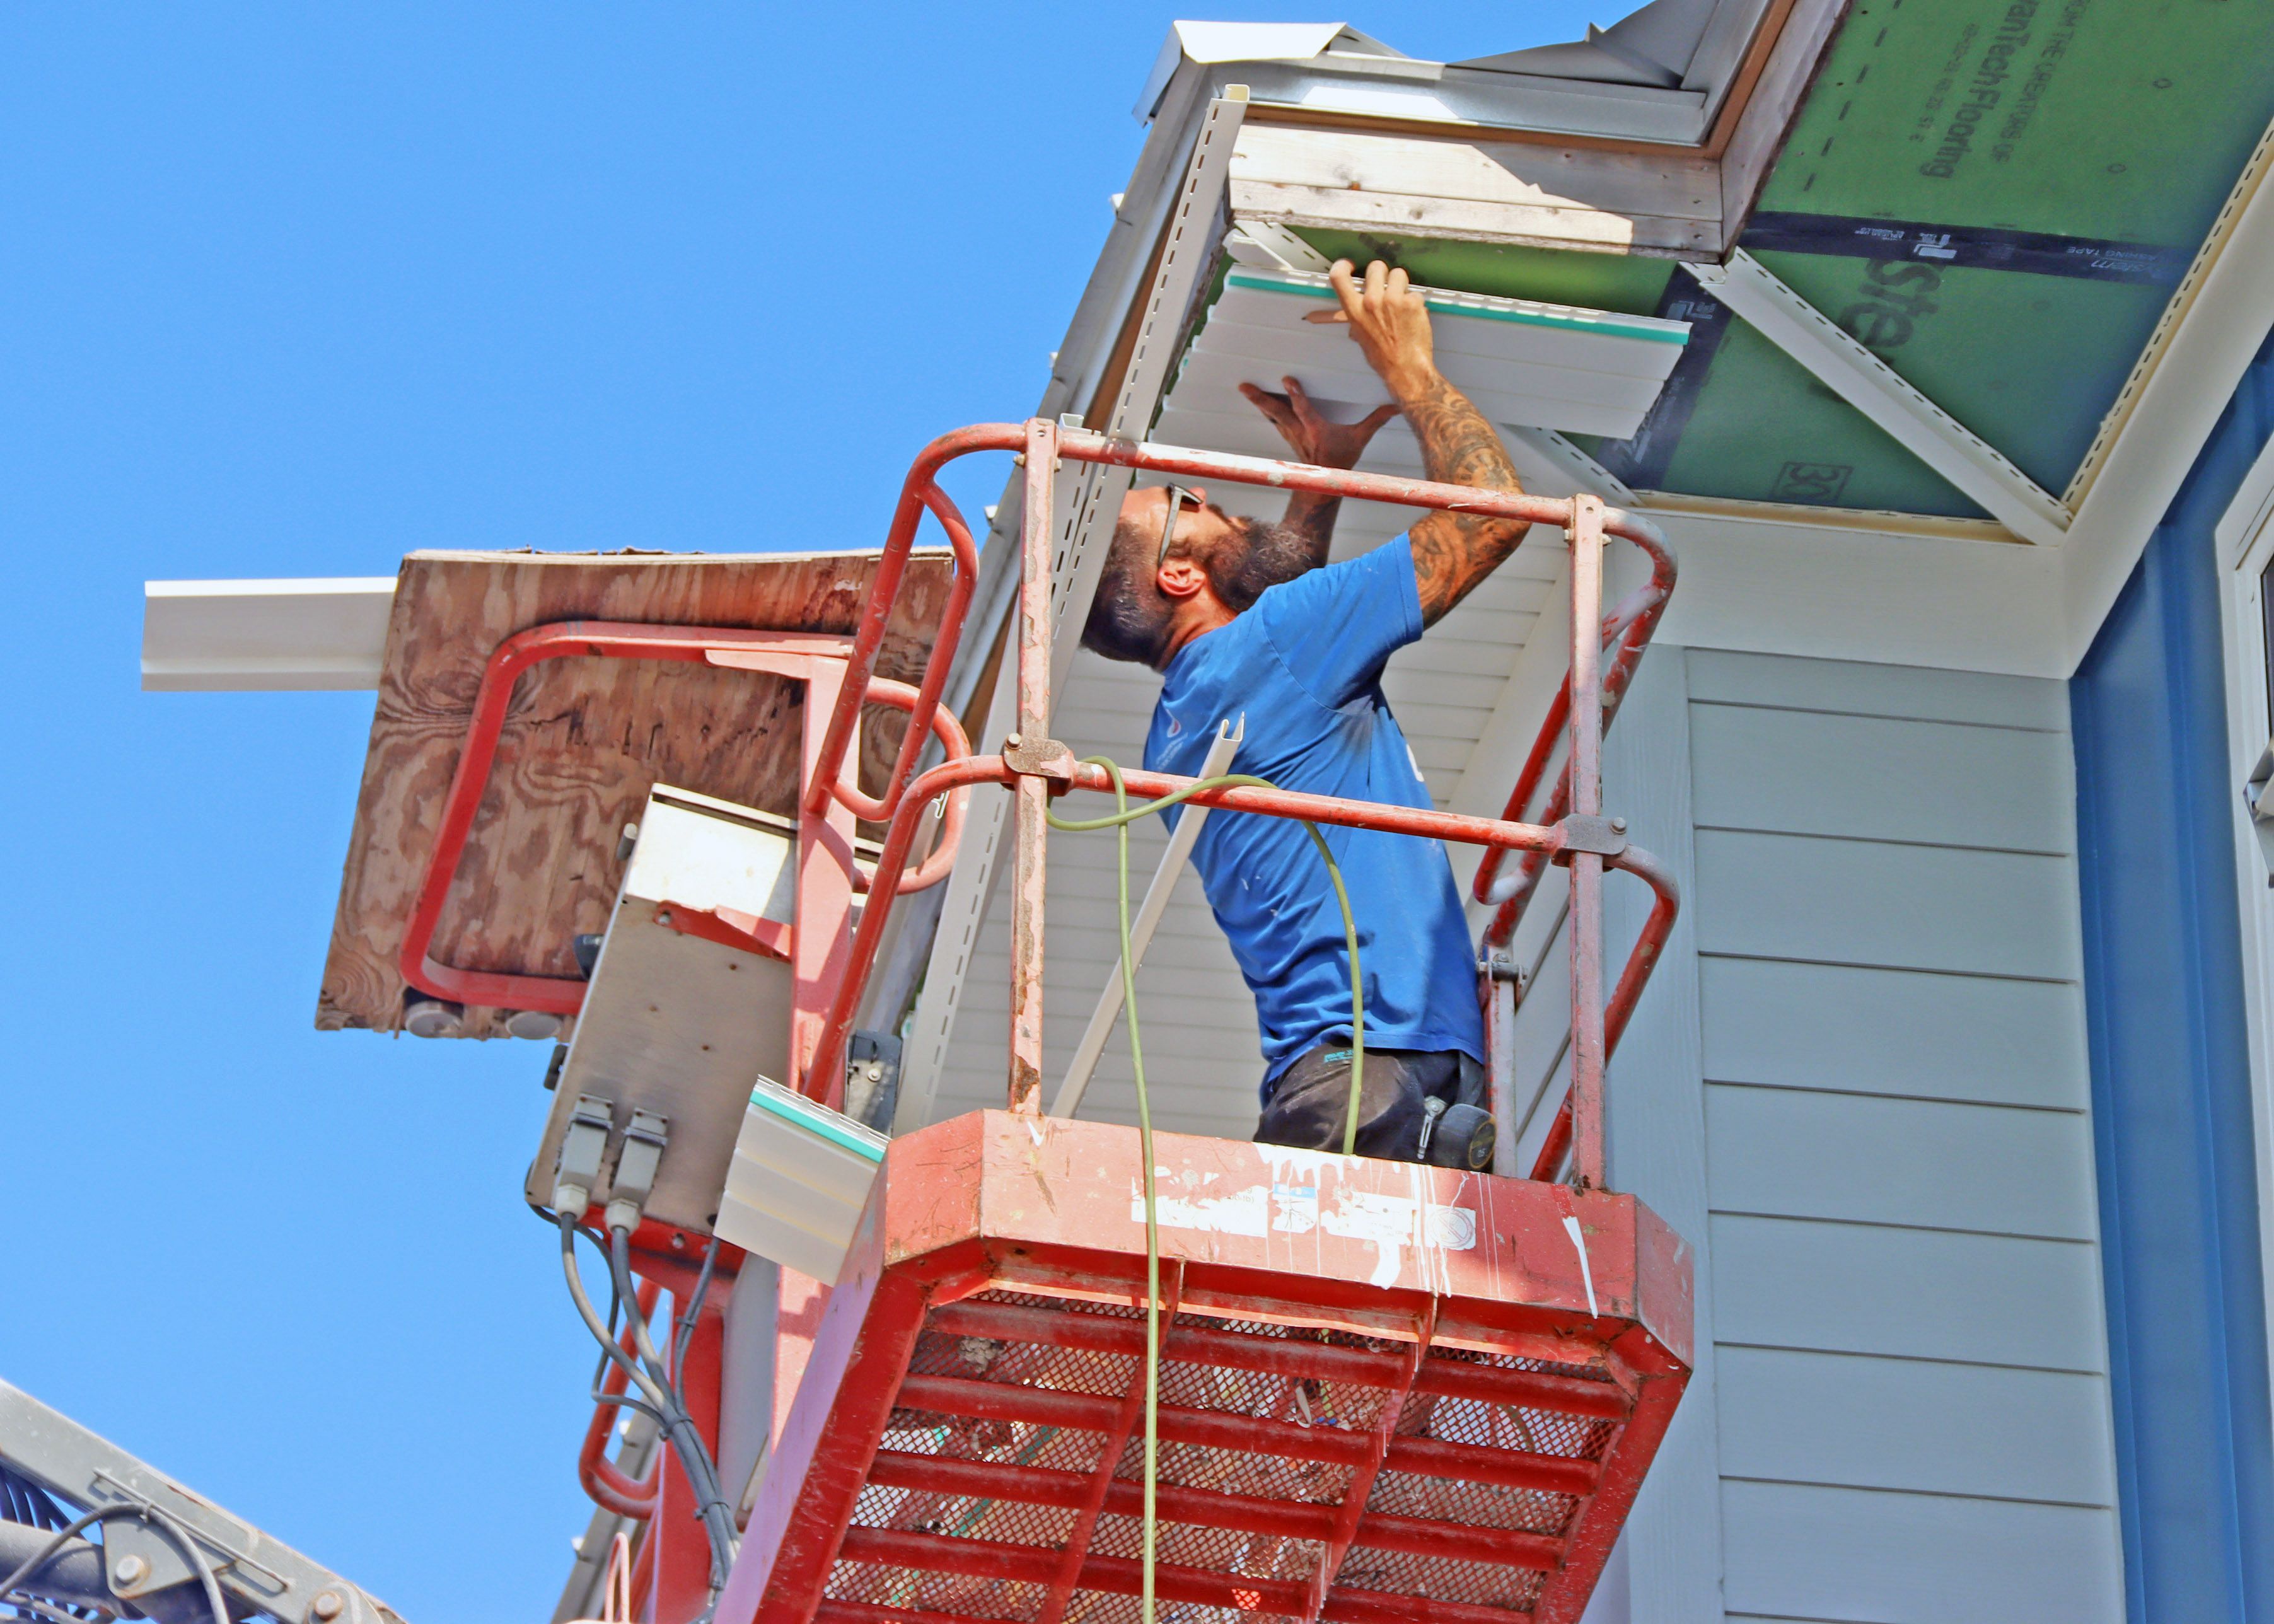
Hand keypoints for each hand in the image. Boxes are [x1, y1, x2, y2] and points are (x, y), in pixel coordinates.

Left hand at [1238, 376, 1398, 470]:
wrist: (1324, 482)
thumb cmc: (1341, 459)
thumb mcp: (1360, 439)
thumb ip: (1376, 420)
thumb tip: (1397, 406)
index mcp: (1316, 430)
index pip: (1304, 409)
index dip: (1296, 395)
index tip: (1287, 379)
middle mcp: (1299, 431)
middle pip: (1277, 412)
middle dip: (1260, 398)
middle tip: (1244, 386)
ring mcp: (1291, 434)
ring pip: (1272, 415)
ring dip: (1259, 403)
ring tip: (1246, 389)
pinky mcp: (1288, 436)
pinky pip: (1275, 421)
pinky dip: (1267, 410)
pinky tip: (1259, 402)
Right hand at [1305, 259, 1435, 399]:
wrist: (1405, 369)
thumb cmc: (1383, 358)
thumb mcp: (1362, 337)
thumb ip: (1359, 319)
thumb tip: (1357, 312)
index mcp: (1355, 311)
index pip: (1339, 278)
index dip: (1343, 266)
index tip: (1350, 265)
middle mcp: (1372, 301)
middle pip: (1375, 267)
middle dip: (1382, 273)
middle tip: (1386, 285)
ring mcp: (1393, 300)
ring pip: (1399, 274)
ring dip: (1401, 284)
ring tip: (1403, 302)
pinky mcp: (1412, 302)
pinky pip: (1415, 292)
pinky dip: (1416, 303)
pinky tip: (1414, 316)